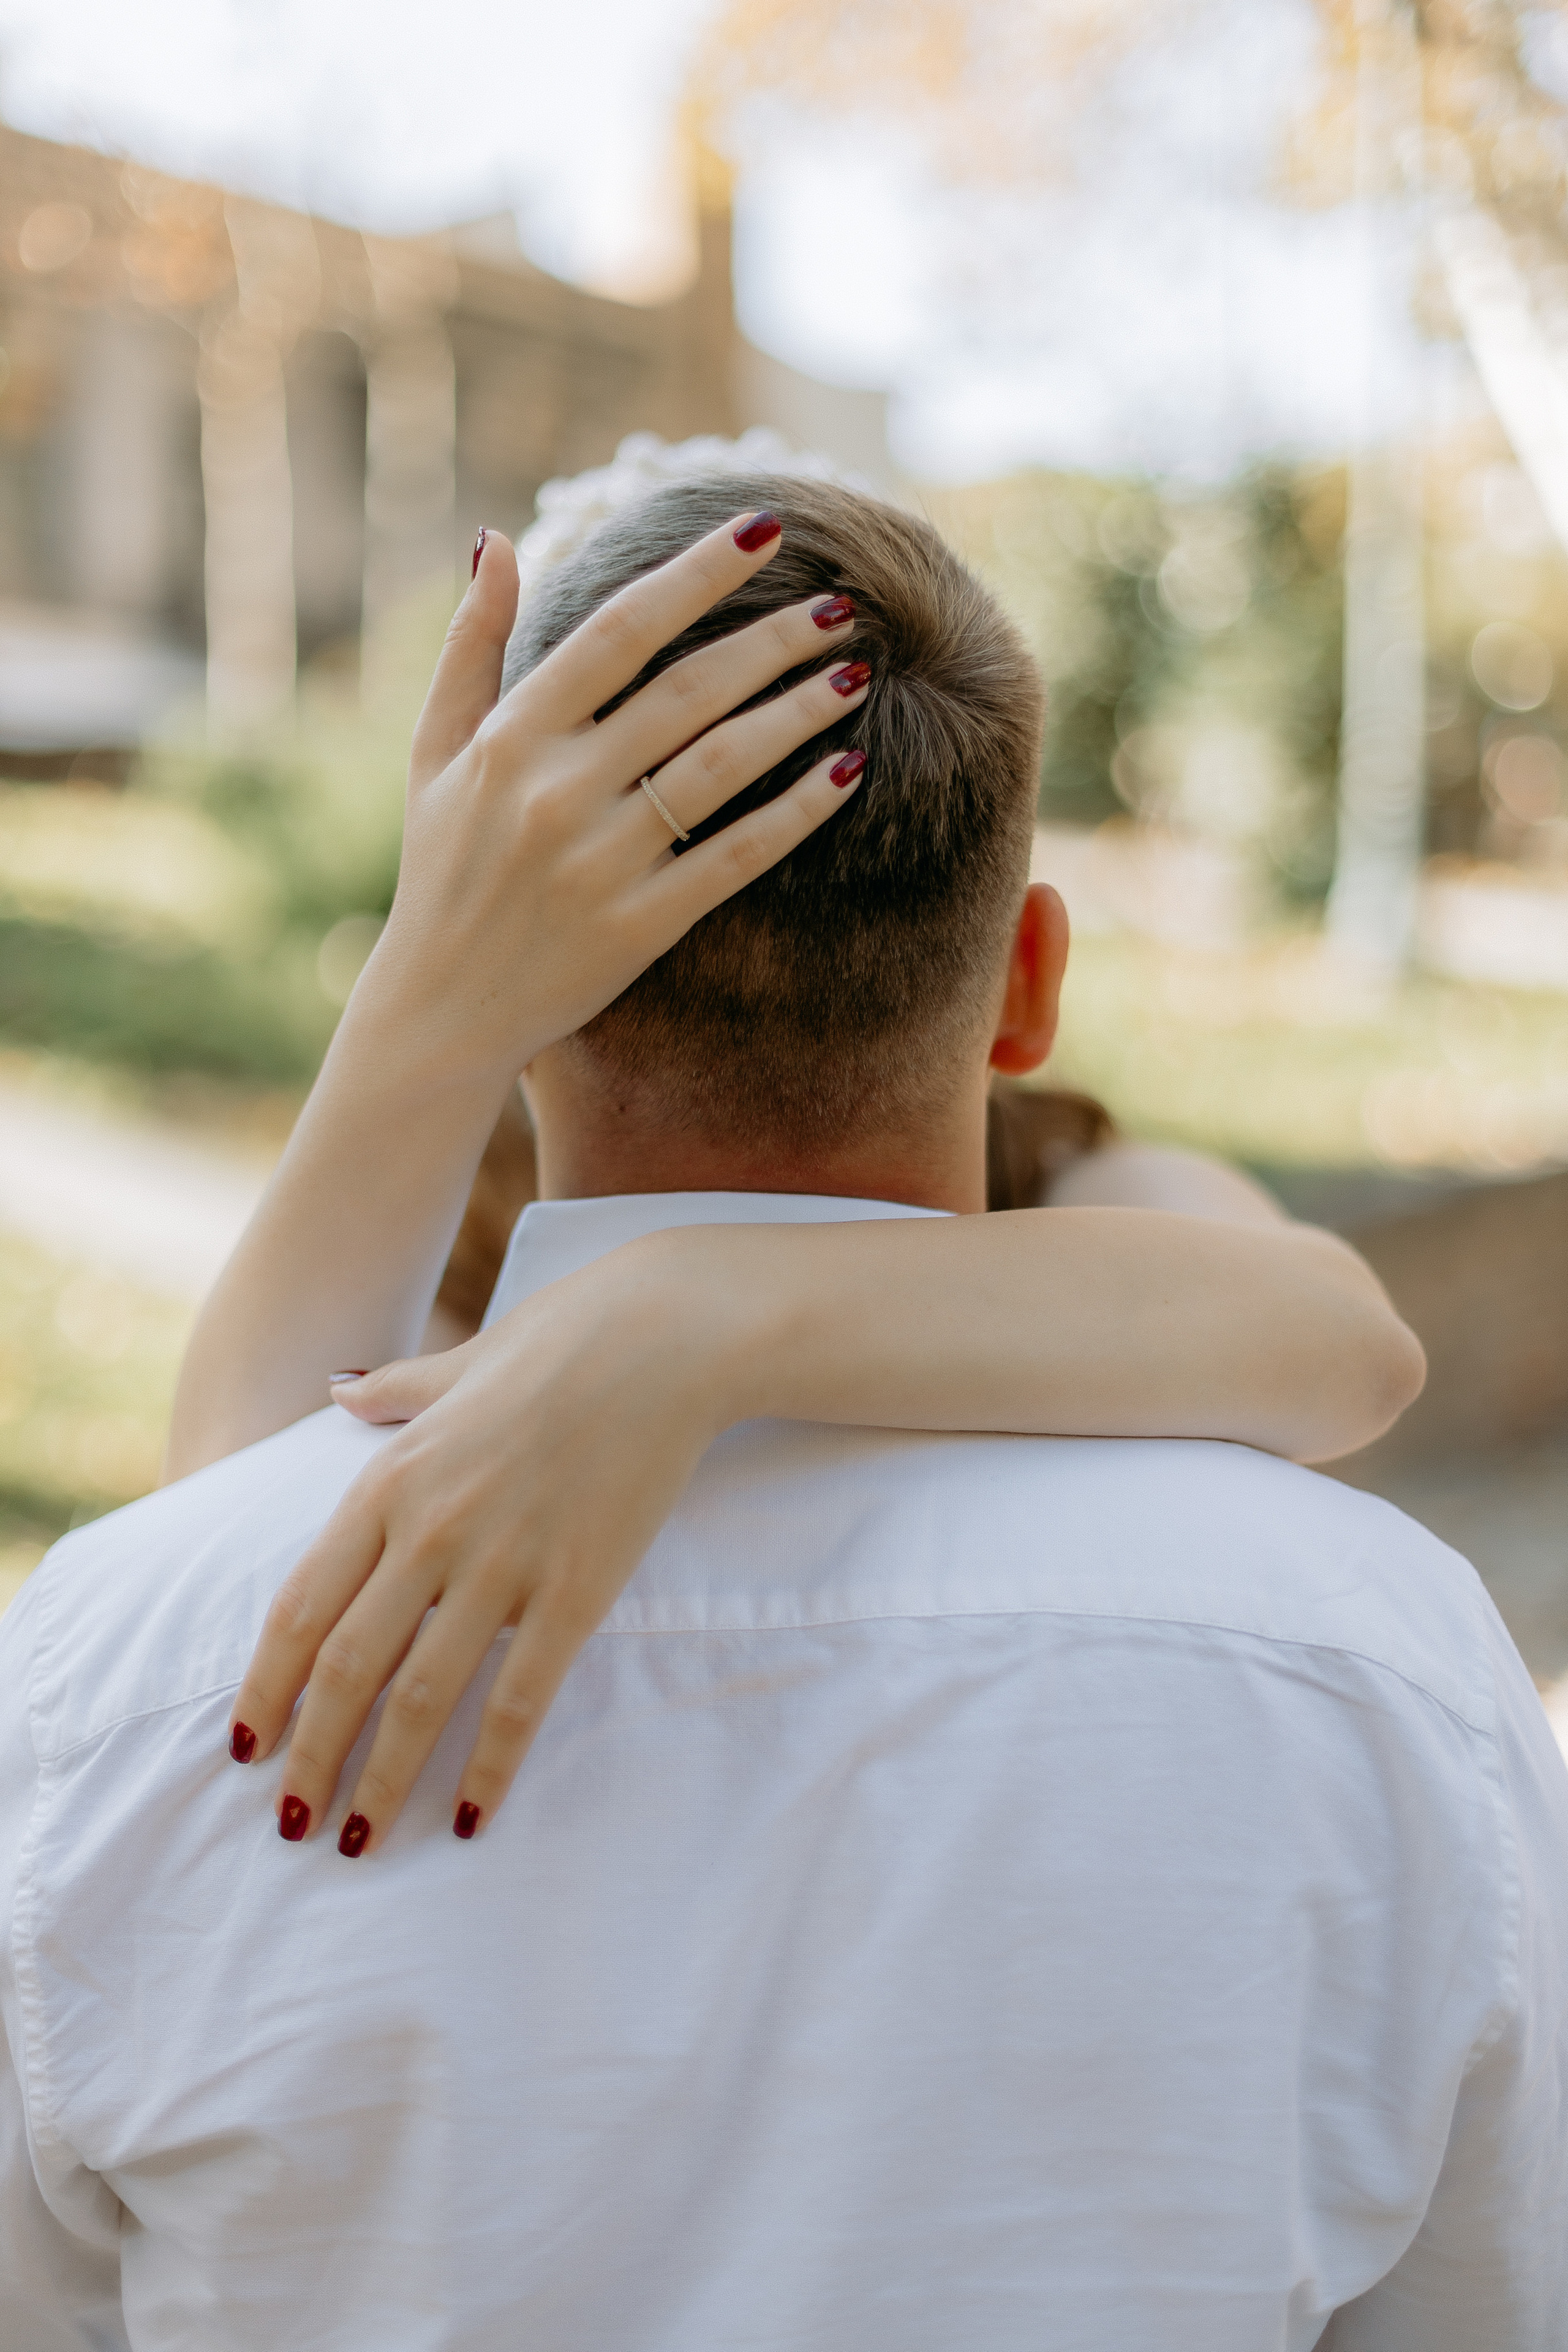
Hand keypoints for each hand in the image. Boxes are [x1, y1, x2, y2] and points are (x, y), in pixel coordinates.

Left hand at [227, 1231, 755, 1853]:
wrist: (662, 1333)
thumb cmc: (561, 1341)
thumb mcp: (457, 1365)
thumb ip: (393, 1390)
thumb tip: (339, 1388)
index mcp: (388, 1478)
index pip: (300, 1607)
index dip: (266, 1688)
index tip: (245, 1748)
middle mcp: (430, 1528)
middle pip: (346, 1667)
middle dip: (311, 1756)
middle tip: (289, 1824)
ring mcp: (503, 1561)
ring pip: (422, 1696)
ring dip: (382, 1781)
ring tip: (356, 1842)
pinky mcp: (576, 1587)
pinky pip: (520, 1696)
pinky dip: (490, 1764)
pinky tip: (473, 1817)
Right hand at [356, 513, 868, 1086]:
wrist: (440, 1009)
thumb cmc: (441, 868)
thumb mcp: (433, 751)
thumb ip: (471, 646)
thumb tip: (499, 541)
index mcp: (510, 738)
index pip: (621, 630)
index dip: (697, 574)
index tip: (762, 529)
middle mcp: (556, 791)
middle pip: (689, 691)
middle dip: (774, 639)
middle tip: (841, 604)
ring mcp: (601, 862)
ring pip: (722, 765)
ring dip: (798, 713)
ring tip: (855, 673)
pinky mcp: (641, 926)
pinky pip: (737, 855)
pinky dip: (797, 811)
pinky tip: (849, 771)